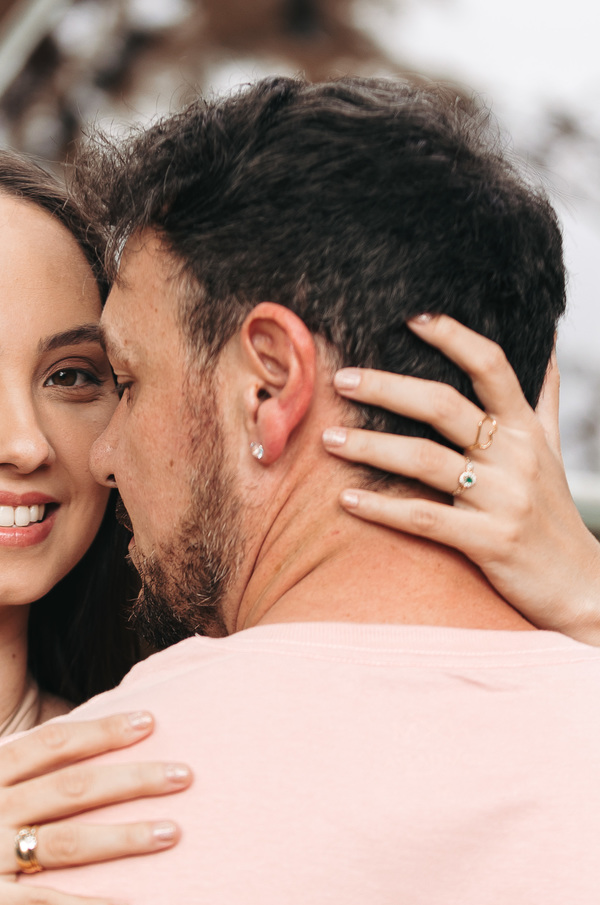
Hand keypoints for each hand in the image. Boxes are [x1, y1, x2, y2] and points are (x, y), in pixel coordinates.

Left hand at [321, 312, 599, 644]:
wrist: (580, 586)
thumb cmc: (553, 515)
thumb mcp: (552, 452)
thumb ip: (542, 399)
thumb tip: (543, 345)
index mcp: (526, 429)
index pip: (493, 366)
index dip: (454, 337)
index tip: (411, 318)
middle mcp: (515, 457)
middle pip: (444, 406)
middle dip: (389, 388)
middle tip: (342, 379)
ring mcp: (502, 499)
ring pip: (426, 461)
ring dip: (371, 446)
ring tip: (329, 439)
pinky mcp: (487, 542)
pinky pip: (423, 518)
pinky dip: (381, 508)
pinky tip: (346, 499)